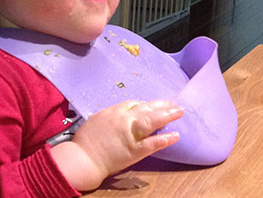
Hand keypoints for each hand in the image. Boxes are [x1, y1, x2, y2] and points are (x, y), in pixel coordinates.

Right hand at [50, 100, 182, 190]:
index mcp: (113, 112)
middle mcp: (124, 120)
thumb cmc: (85, 141)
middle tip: (174, 103)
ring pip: (152, 121)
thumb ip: (109, 116)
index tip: (152, 106)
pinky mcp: (134, 150)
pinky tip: (175, 136)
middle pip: (146, 108)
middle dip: (161, 105)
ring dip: (167, 115)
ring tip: (179, 112)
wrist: (83, 158)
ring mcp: (130, 135)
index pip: (133, 104)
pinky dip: (165, 139)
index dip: (144, 105)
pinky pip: (152, 143)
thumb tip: (119, 115)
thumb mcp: (96, 120)